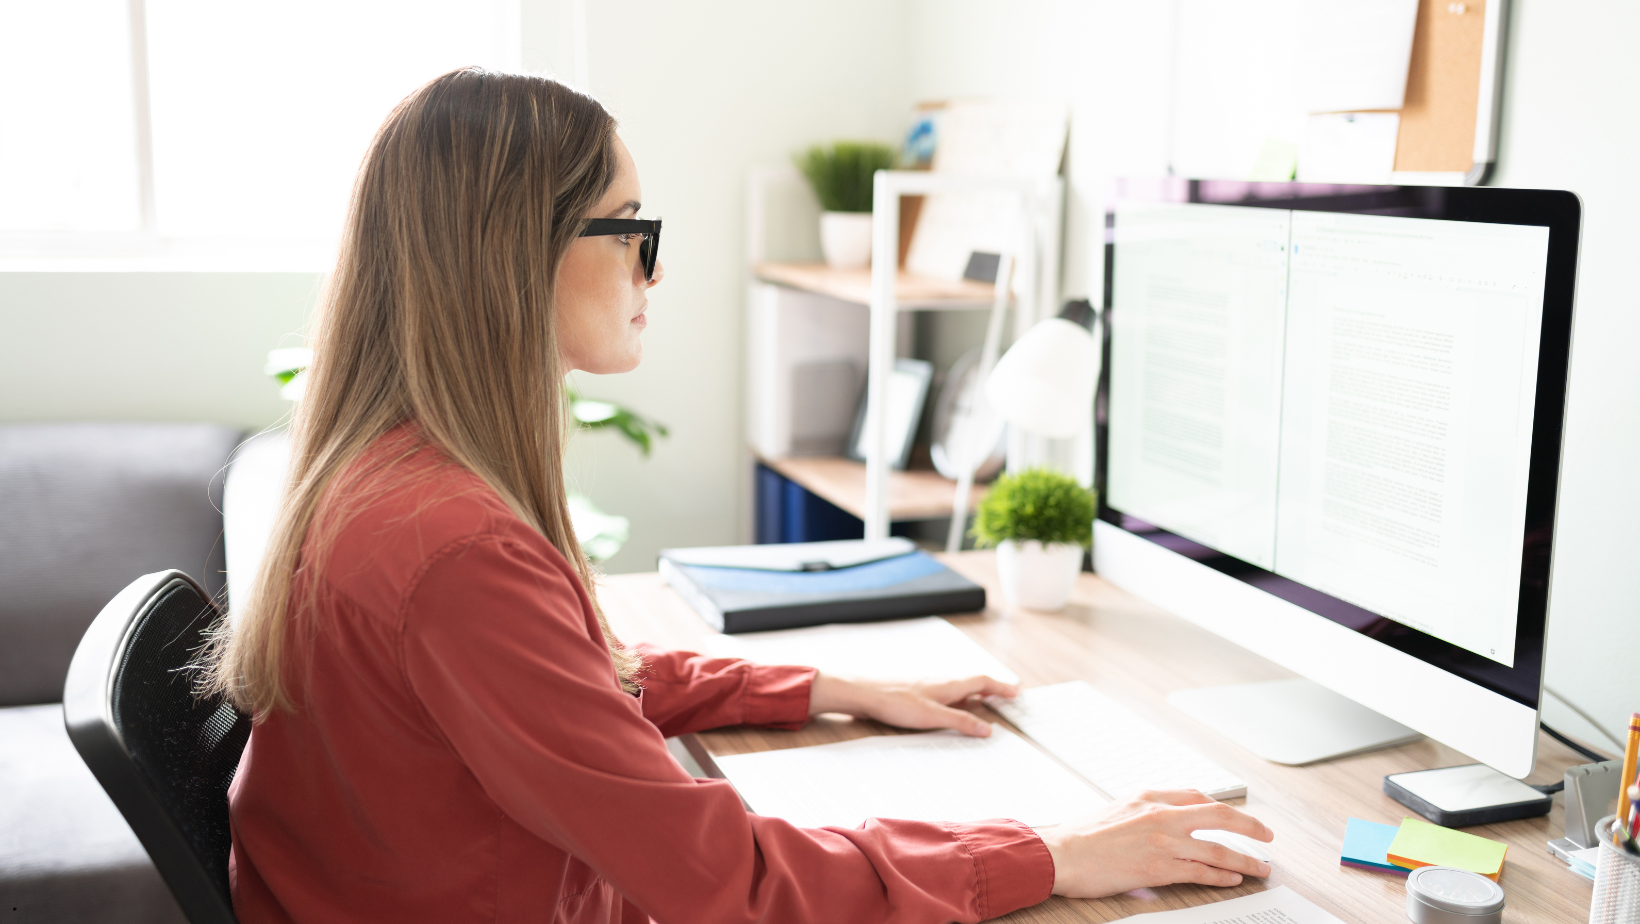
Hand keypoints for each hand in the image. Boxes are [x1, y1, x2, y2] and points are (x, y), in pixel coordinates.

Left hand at [807, 673, 1018, 736]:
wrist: (863, 692)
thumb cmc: (896, 702)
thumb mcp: (933, 716)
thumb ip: (960, 722)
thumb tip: (988, 729)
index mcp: (949, 684)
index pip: (983, 682)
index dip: (1001, 687)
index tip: (1016, 692)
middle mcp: (941, 680)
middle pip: (972, 681)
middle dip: (990, 688)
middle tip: (1005, 695)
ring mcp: (927, 684)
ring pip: (957, 685)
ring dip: (973, 691)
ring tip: (982, 699)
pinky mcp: (914, 690)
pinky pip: (944, 690)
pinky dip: (956, 695)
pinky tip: (948, 703)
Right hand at [1040, 790, 1272, 897]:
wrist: (1061, 852)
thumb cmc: (1080, 834)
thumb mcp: (1116, 808)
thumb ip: (1143, 811)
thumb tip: (1161, 821)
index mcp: (1150, 795)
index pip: (1197, 796)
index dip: (1221, 809)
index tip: (1233, 818)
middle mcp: (1161, 814)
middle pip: (1219, 815)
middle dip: (1250, 826)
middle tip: (1267, 835)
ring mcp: (1163, 841)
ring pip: (1217, 848)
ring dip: (1245, 859)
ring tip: (1260, 868)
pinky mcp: (1160, 868)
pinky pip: (1202, 871)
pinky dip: (1222, 875)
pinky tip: (1234, 878)